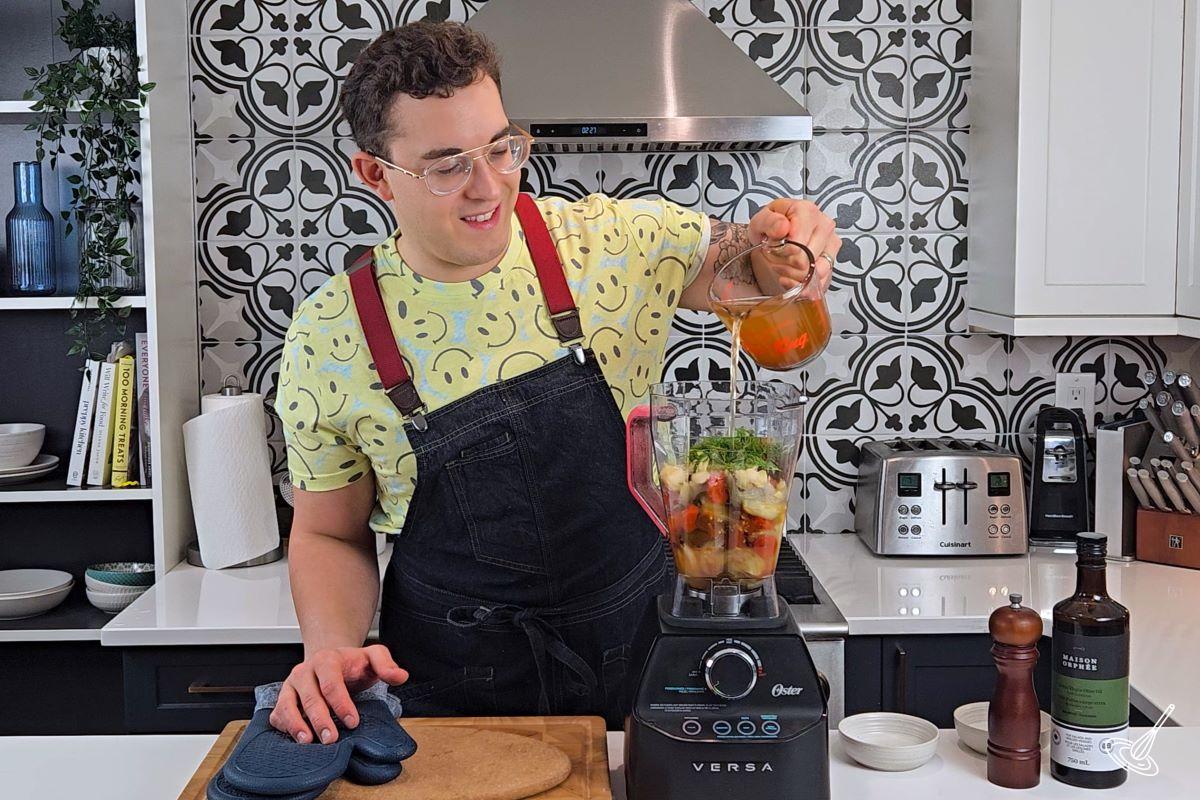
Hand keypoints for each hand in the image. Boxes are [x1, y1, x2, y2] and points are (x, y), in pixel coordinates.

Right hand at [269, 644, 408, 744]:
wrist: (329, 660)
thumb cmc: (351, 663)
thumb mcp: (372, 657)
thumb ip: (386, 664)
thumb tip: (401, 675)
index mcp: (326, 660)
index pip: (331, 683)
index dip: (341, 704)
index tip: (352, 722)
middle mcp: (304, 671)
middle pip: (309, 696)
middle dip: (320, 719)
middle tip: (331, 739)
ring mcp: (290, 685)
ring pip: (287, 705)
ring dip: (296, 724)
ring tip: (308, 741)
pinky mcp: (282, 699)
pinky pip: (277, 714)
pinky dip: (284, 727)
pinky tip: (296, 738)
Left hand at [747, 198, 839, 298]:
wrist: (776, 235)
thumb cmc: (771, 227)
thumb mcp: (760, 222)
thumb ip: (769, 223)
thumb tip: (782, 226)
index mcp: (807, 211)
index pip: (798, 244)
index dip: (782, 251)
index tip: (774, 247)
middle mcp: (824, 225)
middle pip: (806, 260)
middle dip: (787, 264)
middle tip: (778, 256)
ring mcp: (831, 243)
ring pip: (815, 273)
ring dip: (795, 275)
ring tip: (785, 264)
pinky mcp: (832, 260)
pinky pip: (820, 281)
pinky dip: (804, 284)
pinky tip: (793, 276)